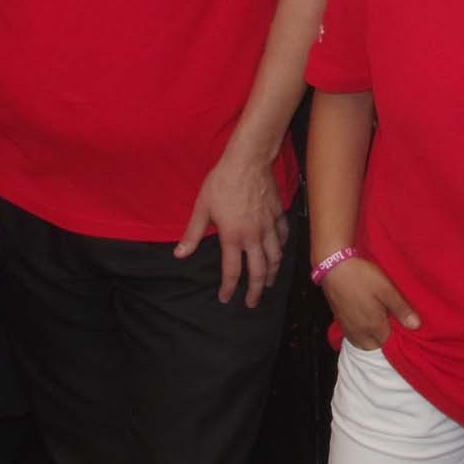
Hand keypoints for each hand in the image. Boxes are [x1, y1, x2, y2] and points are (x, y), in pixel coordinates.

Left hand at [179, 149, 287, 304]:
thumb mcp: (202, 207)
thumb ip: (192, 234)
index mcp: (233, 237)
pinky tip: (279, 252)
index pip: (232, 271)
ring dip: (271, 274)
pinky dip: (282, 248)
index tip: (225, 298)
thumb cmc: (222, 182)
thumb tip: (179, 254)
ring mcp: (268, 226)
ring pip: (275, 257)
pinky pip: (283, 237)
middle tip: (252, 303)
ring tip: (268, 284)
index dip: (228, 288)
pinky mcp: (278, 215)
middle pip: (258, 271)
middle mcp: (253, 236)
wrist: (248, 160)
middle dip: (254, 291)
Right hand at [323, 256, 421, 348]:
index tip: (403, 327)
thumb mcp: (386, 289)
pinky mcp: (339, 320)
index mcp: (373, 326)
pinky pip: (353, 336)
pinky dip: (361, 334)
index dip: (398, 337)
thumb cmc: (362, 276)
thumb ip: (401, 309)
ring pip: (362, 343)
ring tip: (380, 324)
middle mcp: (359, 332)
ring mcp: (347, 327)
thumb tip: (416, 326)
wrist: (333, 266)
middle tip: (392, 325)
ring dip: (372, 339)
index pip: (389, 343)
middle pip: (375, 346)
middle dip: (384, 341)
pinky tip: (366, 321)